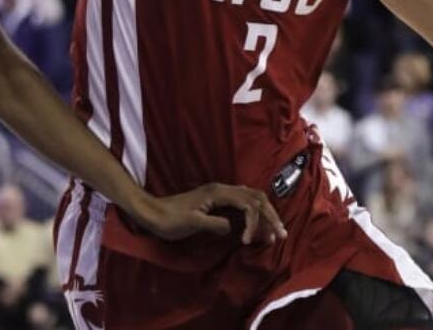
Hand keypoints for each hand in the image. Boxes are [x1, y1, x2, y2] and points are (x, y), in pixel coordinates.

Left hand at [134, 183, 286, 244]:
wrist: (151, 212)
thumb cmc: (169, 219)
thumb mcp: (190, 223)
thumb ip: (213, 224)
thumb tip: (232, 228)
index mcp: (218, 193)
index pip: (248, 204)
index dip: (254, 223)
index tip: (247, 242)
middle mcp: (222, 189)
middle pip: (256, 198)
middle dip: (270, 216)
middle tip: (280, 235)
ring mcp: (220, 193)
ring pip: (251, 199)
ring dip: (264, 214)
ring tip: (273, 232)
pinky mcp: (217, 200)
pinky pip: (243, 202)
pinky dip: (255, 213)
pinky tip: (258, 221)